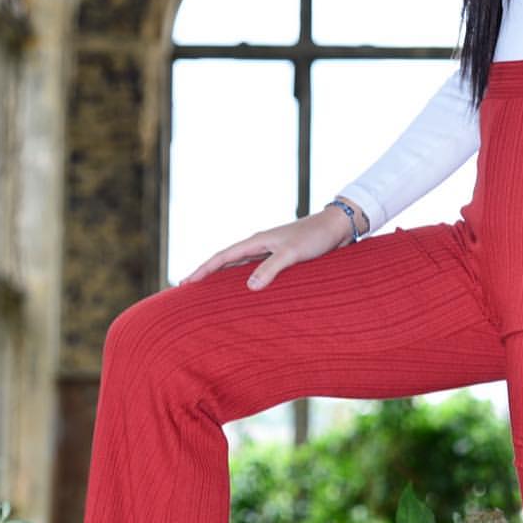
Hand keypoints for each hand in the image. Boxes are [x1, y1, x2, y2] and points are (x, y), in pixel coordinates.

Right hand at [177, 206, 360, 291]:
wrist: (337, 228)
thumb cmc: (316, 238)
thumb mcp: (292, 254)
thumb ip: (270, 269)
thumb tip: (249, 287)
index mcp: (257, 242)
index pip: (222, 257)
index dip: (203, 270)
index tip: (185, 283)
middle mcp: (260, 246)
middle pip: (226, 262)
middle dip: (208, 275)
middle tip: (190, 291)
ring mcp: (270, 252)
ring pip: (240, 267)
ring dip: (225, 279)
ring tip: (211, 294)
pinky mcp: (282, 259)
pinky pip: (257, 272)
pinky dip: (246, 281)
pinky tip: (246, 293)